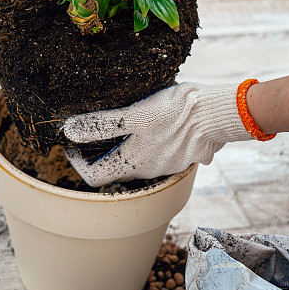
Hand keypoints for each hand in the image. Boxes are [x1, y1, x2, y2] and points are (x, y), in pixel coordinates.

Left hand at [62, 83, 253, 186]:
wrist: (219, 113)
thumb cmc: (176, 113)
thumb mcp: (134, 115)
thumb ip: (102, 125)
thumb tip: (70, 130)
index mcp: (133, 163)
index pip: (95, 176)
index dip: (78, 163)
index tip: (72, 147)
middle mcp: (149, 171)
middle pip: (115, 169)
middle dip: (100, 153)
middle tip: (92, 133)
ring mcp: (168, 165)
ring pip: (138, 162)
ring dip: (125, 148)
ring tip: (120, 124)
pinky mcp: (184, 155)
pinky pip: (159, 154)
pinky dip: (148, 143)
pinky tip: (151, 124)